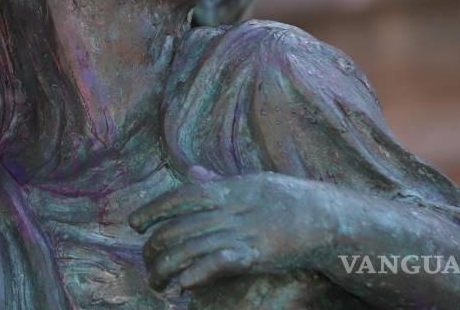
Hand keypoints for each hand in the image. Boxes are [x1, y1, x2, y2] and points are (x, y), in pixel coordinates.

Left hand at [130, 170, 332, 292]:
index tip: (133, 223)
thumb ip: (218, 181)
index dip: (152, 210)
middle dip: (154, 248)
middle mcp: (227, 209)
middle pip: (177, 227)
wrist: (327, 217)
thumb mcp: (250, 182)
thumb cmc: (289, 199)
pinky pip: (214, 264)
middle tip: (146, 263)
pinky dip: (192, 276)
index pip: (178, 198)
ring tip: (157, 283)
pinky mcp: (253, 255)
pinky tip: (179, 287)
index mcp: (225, 189)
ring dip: (167, 268)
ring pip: (189, 249)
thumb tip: (193, 171)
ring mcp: (239, 232)